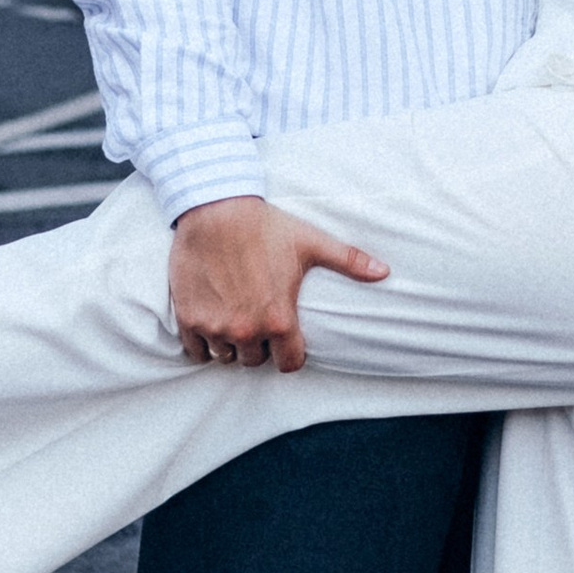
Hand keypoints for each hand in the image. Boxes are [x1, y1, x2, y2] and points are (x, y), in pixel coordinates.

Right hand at [169, 194, 389, 373]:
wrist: (215, 209)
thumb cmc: (265, 225)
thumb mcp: (310, 242)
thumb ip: (349, 261)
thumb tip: (385, 272)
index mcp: (279, 319)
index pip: (289, 364)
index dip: (289, 352)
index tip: (285, 338)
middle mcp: (246, 330)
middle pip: (255, 361)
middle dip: (258, 346)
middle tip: (257, 320)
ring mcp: (215, 326)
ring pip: (225, 357)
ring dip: (230, 344)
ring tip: (233, 317)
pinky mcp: (189, 318)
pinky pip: (195, 350)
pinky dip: (202, 341)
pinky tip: (210, 319)